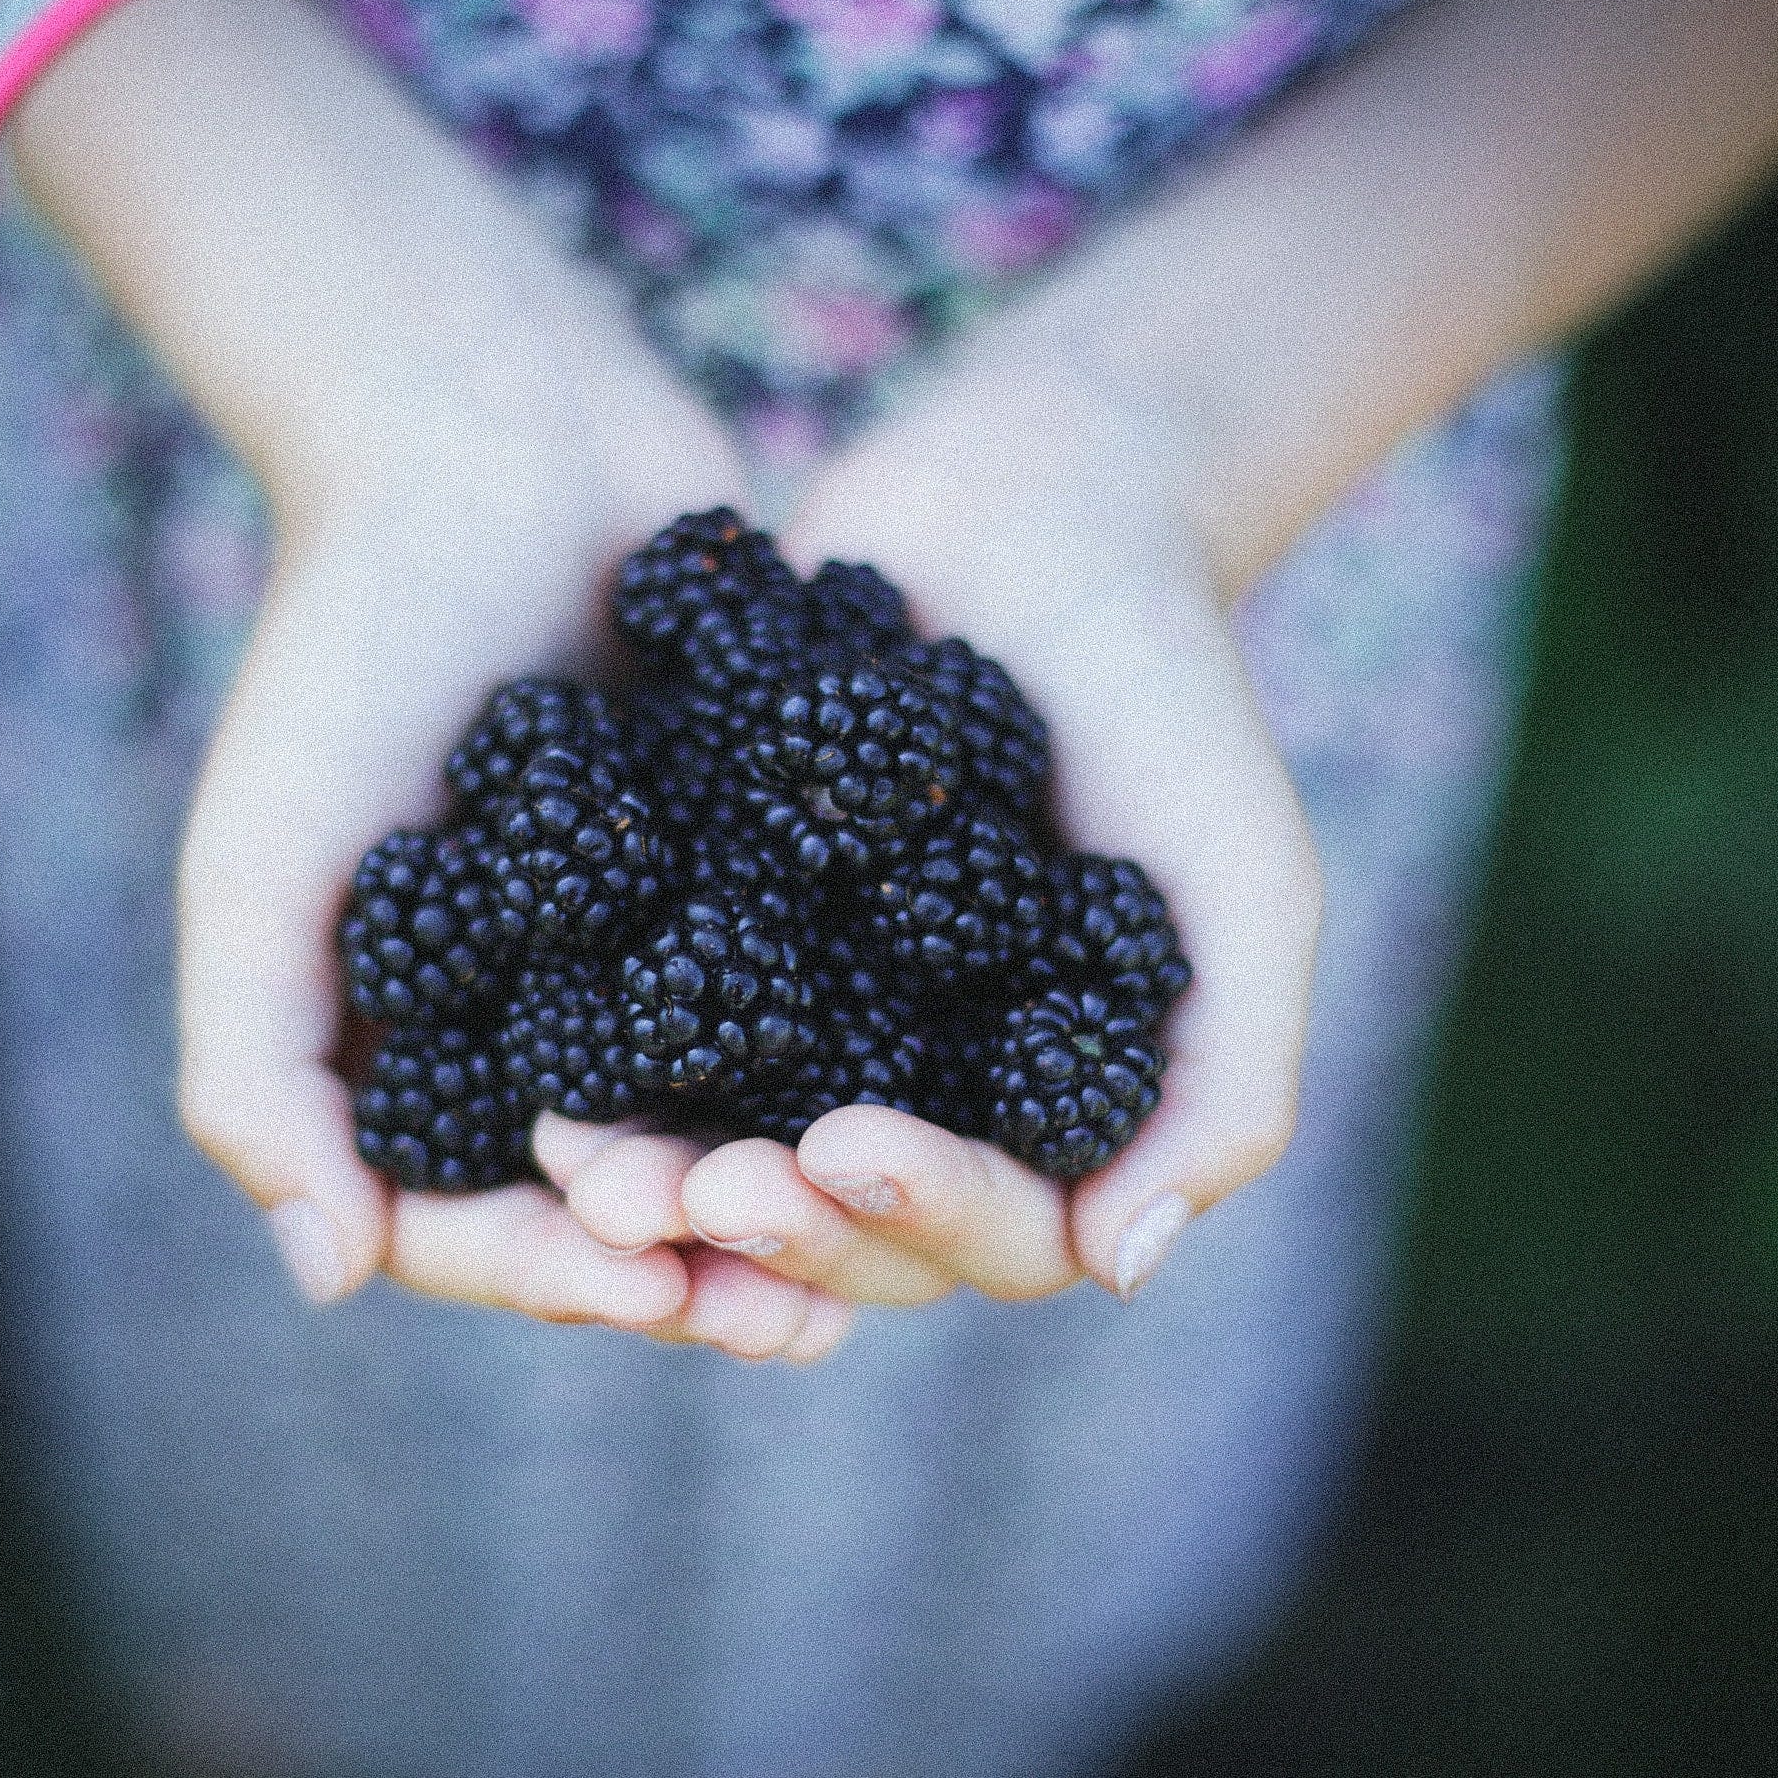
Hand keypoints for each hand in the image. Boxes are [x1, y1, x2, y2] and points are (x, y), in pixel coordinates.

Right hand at [20, 0, 856, 1355]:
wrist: (493, 442)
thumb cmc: (349, 648)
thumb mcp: (262, 866)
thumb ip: (257, 1072)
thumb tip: (331, 1282)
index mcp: (404, 1044)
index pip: (466, 1221)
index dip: (550, 1274)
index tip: (642, 1289)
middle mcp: (528, 1022)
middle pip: (612, 1202)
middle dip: (694, 1267)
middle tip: (793, 1315)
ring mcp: (643, 956)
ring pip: (722, 1128)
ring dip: (789, 1201)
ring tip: (876, 1243)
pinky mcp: (748, 881)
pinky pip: (804, 1009)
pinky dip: (856, 1069)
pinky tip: (940, 1107)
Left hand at [543, 291, 1322, 1305]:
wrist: (1038, 512)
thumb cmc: (1168, 695)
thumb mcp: (1244, 882)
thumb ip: (1226, 1080)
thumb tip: (1122, 1265)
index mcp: (1058, 1116)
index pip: (1001, 1234)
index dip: (921, 1219)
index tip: (845, 1150)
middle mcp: (930, 1096)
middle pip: (849, 1233)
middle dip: (773, 1226)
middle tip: (692, 1191)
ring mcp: (818, 1029)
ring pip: (736, 1163)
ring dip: (664, 1188)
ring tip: (586, 1168)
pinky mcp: (716, 944)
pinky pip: (648, 1040)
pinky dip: (599, 1076)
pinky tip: (533, 1078)